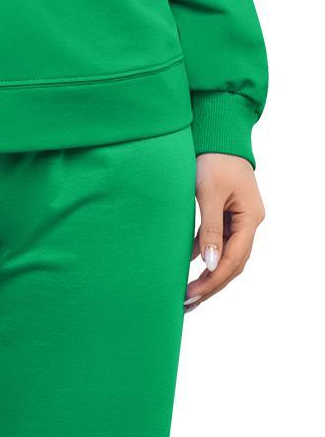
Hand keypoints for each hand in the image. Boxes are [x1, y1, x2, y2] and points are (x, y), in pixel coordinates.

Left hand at [185, 153, 264, 311]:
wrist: (216, 133)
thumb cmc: (214, 159)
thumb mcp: (209, 195)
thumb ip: (209, 231)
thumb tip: (209, 265)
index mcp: (250, 218)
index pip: (234, 259)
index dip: (214, 280)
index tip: (192, 295)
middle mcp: (249, 222)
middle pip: (232, 264)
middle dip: (211, 285)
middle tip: (187, 303)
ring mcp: (239, 220)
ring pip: (225, 257)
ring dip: (207, 276)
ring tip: (187, 295)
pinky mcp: (226, 217)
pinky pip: (216, 245)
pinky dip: (202, 259)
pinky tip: (186, 271)